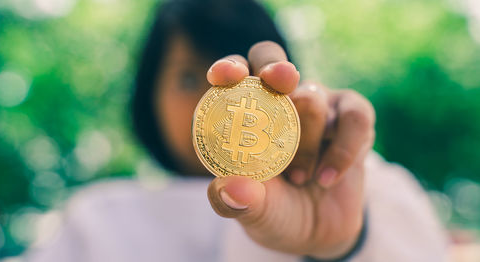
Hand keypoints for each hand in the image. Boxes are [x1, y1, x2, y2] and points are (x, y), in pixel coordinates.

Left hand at [205, 41, 374, 258]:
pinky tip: (328, 177)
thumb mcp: (254, 213)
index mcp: (243, 116)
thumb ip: (238, 202)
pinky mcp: (350, 119)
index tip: (225, 77)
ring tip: (300, 178)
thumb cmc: (276, 212)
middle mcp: (276, 102)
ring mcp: (315, 106)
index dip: (228, 69)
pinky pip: (355, 117)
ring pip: (312, 97)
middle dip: (274, 69)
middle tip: (279, 82)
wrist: (319, 233)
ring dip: (306, 141)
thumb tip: (228, 187)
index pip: (231, 78)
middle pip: (270, 59)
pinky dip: (343, 149)